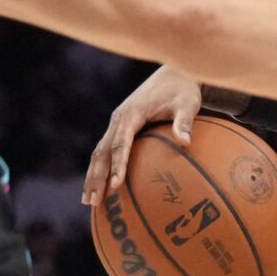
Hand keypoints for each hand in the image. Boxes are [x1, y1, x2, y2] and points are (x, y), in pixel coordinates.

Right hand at [86, 66, 204, 204]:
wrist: (174, 74)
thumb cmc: (183, 90)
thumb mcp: (188, 103)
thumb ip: (185, 121)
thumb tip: (186, 141)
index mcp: (131, 114)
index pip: (121, 144)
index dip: (118, 165)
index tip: (116, 185)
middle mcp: (119, 119)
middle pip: (103, 152)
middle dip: (96, 177)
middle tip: (94, 201)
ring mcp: (117, 124)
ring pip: (100, 153)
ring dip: (93, 176)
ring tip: (89, 201)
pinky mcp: (120, 128)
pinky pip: (107, 151)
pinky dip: (101, 169)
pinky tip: (101, 187)